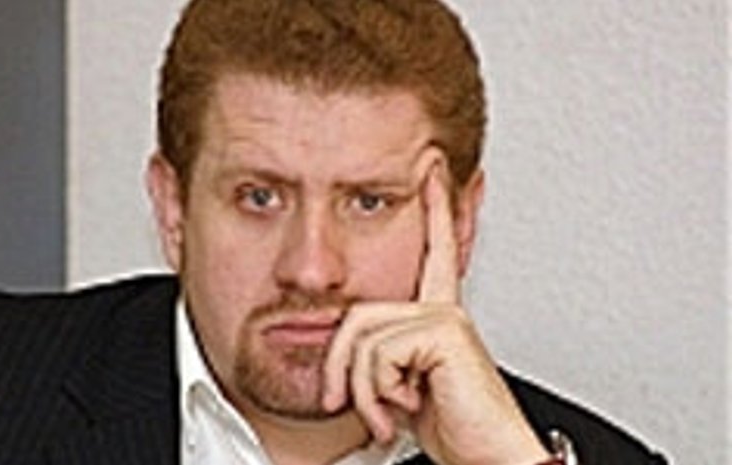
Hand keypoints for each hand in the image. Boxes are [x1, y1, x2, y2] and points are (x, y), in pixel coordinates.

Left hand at [322, 159, 549, 464]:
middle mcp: (443, 311)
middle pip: (356, 315)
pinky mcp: (444, 332)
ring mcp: (445, 318)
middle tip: (342, 403)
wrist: (487, 457)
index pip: (433, 252)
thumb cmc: (453, 431)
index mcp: (437, 319)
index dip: (436, 206)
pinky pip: (376, 354)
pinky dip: (376, 394)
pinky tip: (405, 409)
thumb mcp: (398, 391)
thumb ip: (376, 362)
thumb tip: (338, 355)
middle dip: (339, 368)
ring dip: (362, 390)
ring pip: (360, 336)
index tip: (434, 164)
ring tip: (385, 416)